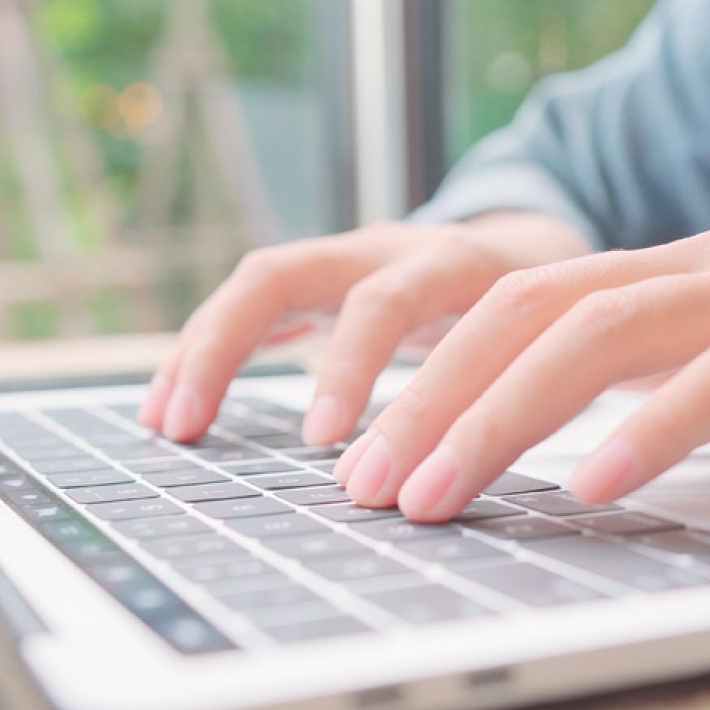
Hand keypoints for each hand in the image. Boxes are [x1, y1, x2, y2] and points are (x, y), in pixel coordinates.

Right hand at [139, 214, 590, 442]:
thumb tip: (477, 466)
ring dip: (202, 350)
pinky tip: (180, 402)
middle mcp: (385, 250)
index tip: (322, 441)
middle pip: (284, 272)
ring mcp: (349, 259)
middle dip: (226, 348)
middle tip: (190, 430)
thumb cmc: (541, 303)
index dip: (348, 365)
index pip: (383, 301)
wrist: (532, 242)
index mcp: (449, 260)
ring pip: (258, 284)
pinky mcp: (329, 279)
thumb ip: (517, 376)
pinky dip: (215, 350)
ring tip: (164, 423)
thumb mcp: (545, 333)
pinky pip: (257, 306)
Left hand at [335, 228, 709, 520]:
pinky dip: (659, 425)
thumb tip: (524, 440)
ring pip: (609, 329)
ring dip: (510, 414)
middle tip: (373, 482)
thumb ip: (624, 385)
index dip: (426, 377)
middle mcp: (690, 267)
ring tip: (443, 490)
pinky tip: (599, 485)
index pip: (510, 308)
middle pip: (533, 311)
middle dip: (438, 397)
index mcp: (650, 275)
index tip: (368, 457)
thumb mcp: (702, 367)